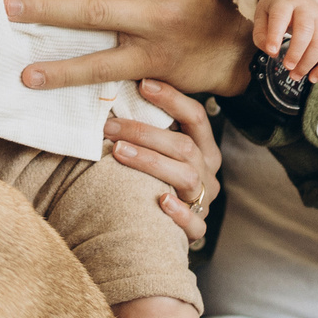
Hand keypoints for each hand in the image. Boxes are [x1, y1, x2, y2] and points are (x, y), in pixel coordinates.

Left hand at [106, 81, 222, 245]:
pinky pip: (193, 223)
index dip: (172, 99)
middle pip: (184, 146)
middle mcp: (207, 172)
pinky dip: (178, 212)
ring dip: (150, 162)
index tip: (143, 83)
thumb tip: (117, 98)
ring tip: (119, 152)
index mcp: (204, 150)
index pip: (196, 117)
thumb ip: (152, 132)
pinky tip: (161, 202)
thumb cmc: (159, 182)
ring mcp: (203, 201)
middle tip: (109, 126)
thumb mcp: (164, 154)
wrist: (160, 234)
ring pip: (185, 177)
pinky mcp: (196, 229)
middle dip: (145, 133)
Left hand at [254, 0, 317, 81]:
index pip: (281, 17)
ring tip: (295, 75)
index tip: (272, 52)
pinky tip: (313, 77)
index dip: (276, 35)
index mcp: (285, 2)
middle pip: (306, 29)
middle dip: (297, 51)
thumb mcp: (261, 15)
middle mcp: (306, 8)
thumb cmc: (276, 8)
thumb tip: (272, 52)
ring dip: (308, 63)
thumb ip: (261, 34)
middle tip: (287, 66)